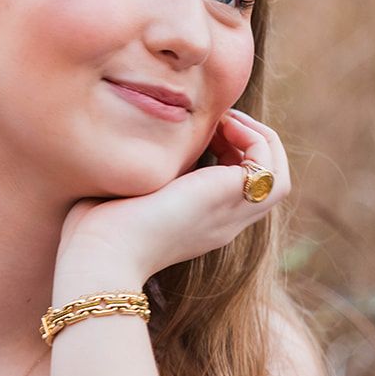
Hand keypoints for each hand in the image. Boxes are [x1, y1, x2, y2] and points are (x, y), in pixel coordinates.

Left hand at [58, 107, 290, 278]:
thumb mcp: (127, 195)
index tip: (203, 130)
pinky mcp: (229, 201)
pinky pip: (270, 167)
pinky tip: (222, 125)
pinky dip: (254, 139)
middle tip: (223, 120)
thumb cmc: (96, 230)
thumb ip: (143, 173)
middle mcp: (222, 223)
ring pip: (279, 180)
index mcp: (200, 224)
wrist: (100, 255)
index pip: (237, 188)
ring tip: (229, 120)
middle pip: (268, 186)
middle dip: (253, 143)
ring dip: (261, 140)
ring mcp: (230, 215)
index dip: (230, 152)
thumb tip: (133, 145)